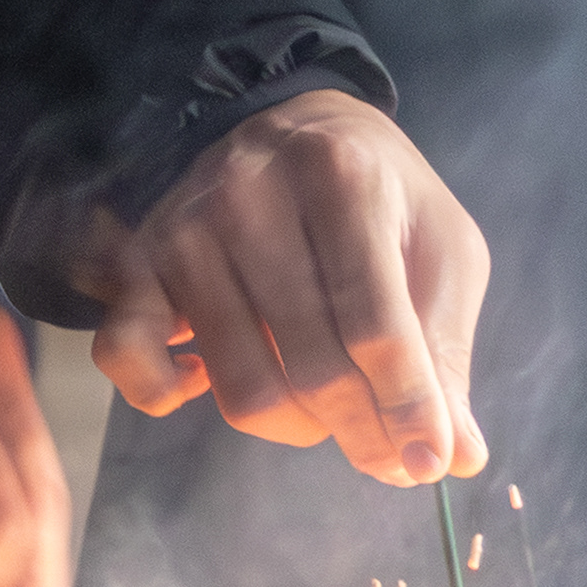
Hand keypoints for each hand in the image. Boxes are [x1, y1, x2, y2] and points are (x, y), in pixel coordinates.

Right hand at [86, 85, 486, 489]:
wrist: (287, 126)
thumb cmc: (378, 196)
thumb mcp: (439, 247)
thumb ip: (444, 349)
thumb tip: (458, 457)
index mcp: (342, 178)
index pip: (374, 326)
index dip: (407, 408)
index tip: (429, 461)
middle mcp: (252, 197)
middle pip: (313, 368)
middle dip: (363, 430)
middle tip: (390, 452)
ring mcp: (185, 229)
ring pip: (243, 387)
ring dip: (298, 426)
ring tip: (329, 409)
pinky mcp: (138, 262)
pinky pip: (128, 358)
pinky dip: (167, 394)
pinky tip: (207, 380)